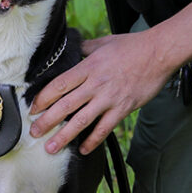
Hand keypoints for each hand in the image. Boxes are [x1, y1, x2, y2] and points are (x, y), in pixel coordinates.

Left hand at [29, 31, 174, 154]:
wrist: (159, 53)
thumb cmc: (132, 46)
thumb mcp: (104, 42)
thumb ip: (85, 48)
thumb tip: (73, 49)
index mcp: (88, 67)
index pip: (59, 85)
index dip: (43, 98)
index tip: (32, 109)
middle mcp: (95, 84)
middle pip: (65, 105)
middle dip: (47, 121)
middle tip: (33, 132)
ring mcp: (109, 98)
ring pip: (81, 121)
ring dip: (64, 136)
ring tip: (50, 148)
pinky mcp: (123, 108)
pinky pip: (105, 128)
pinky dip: (93, 140)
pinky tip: (84, 150)